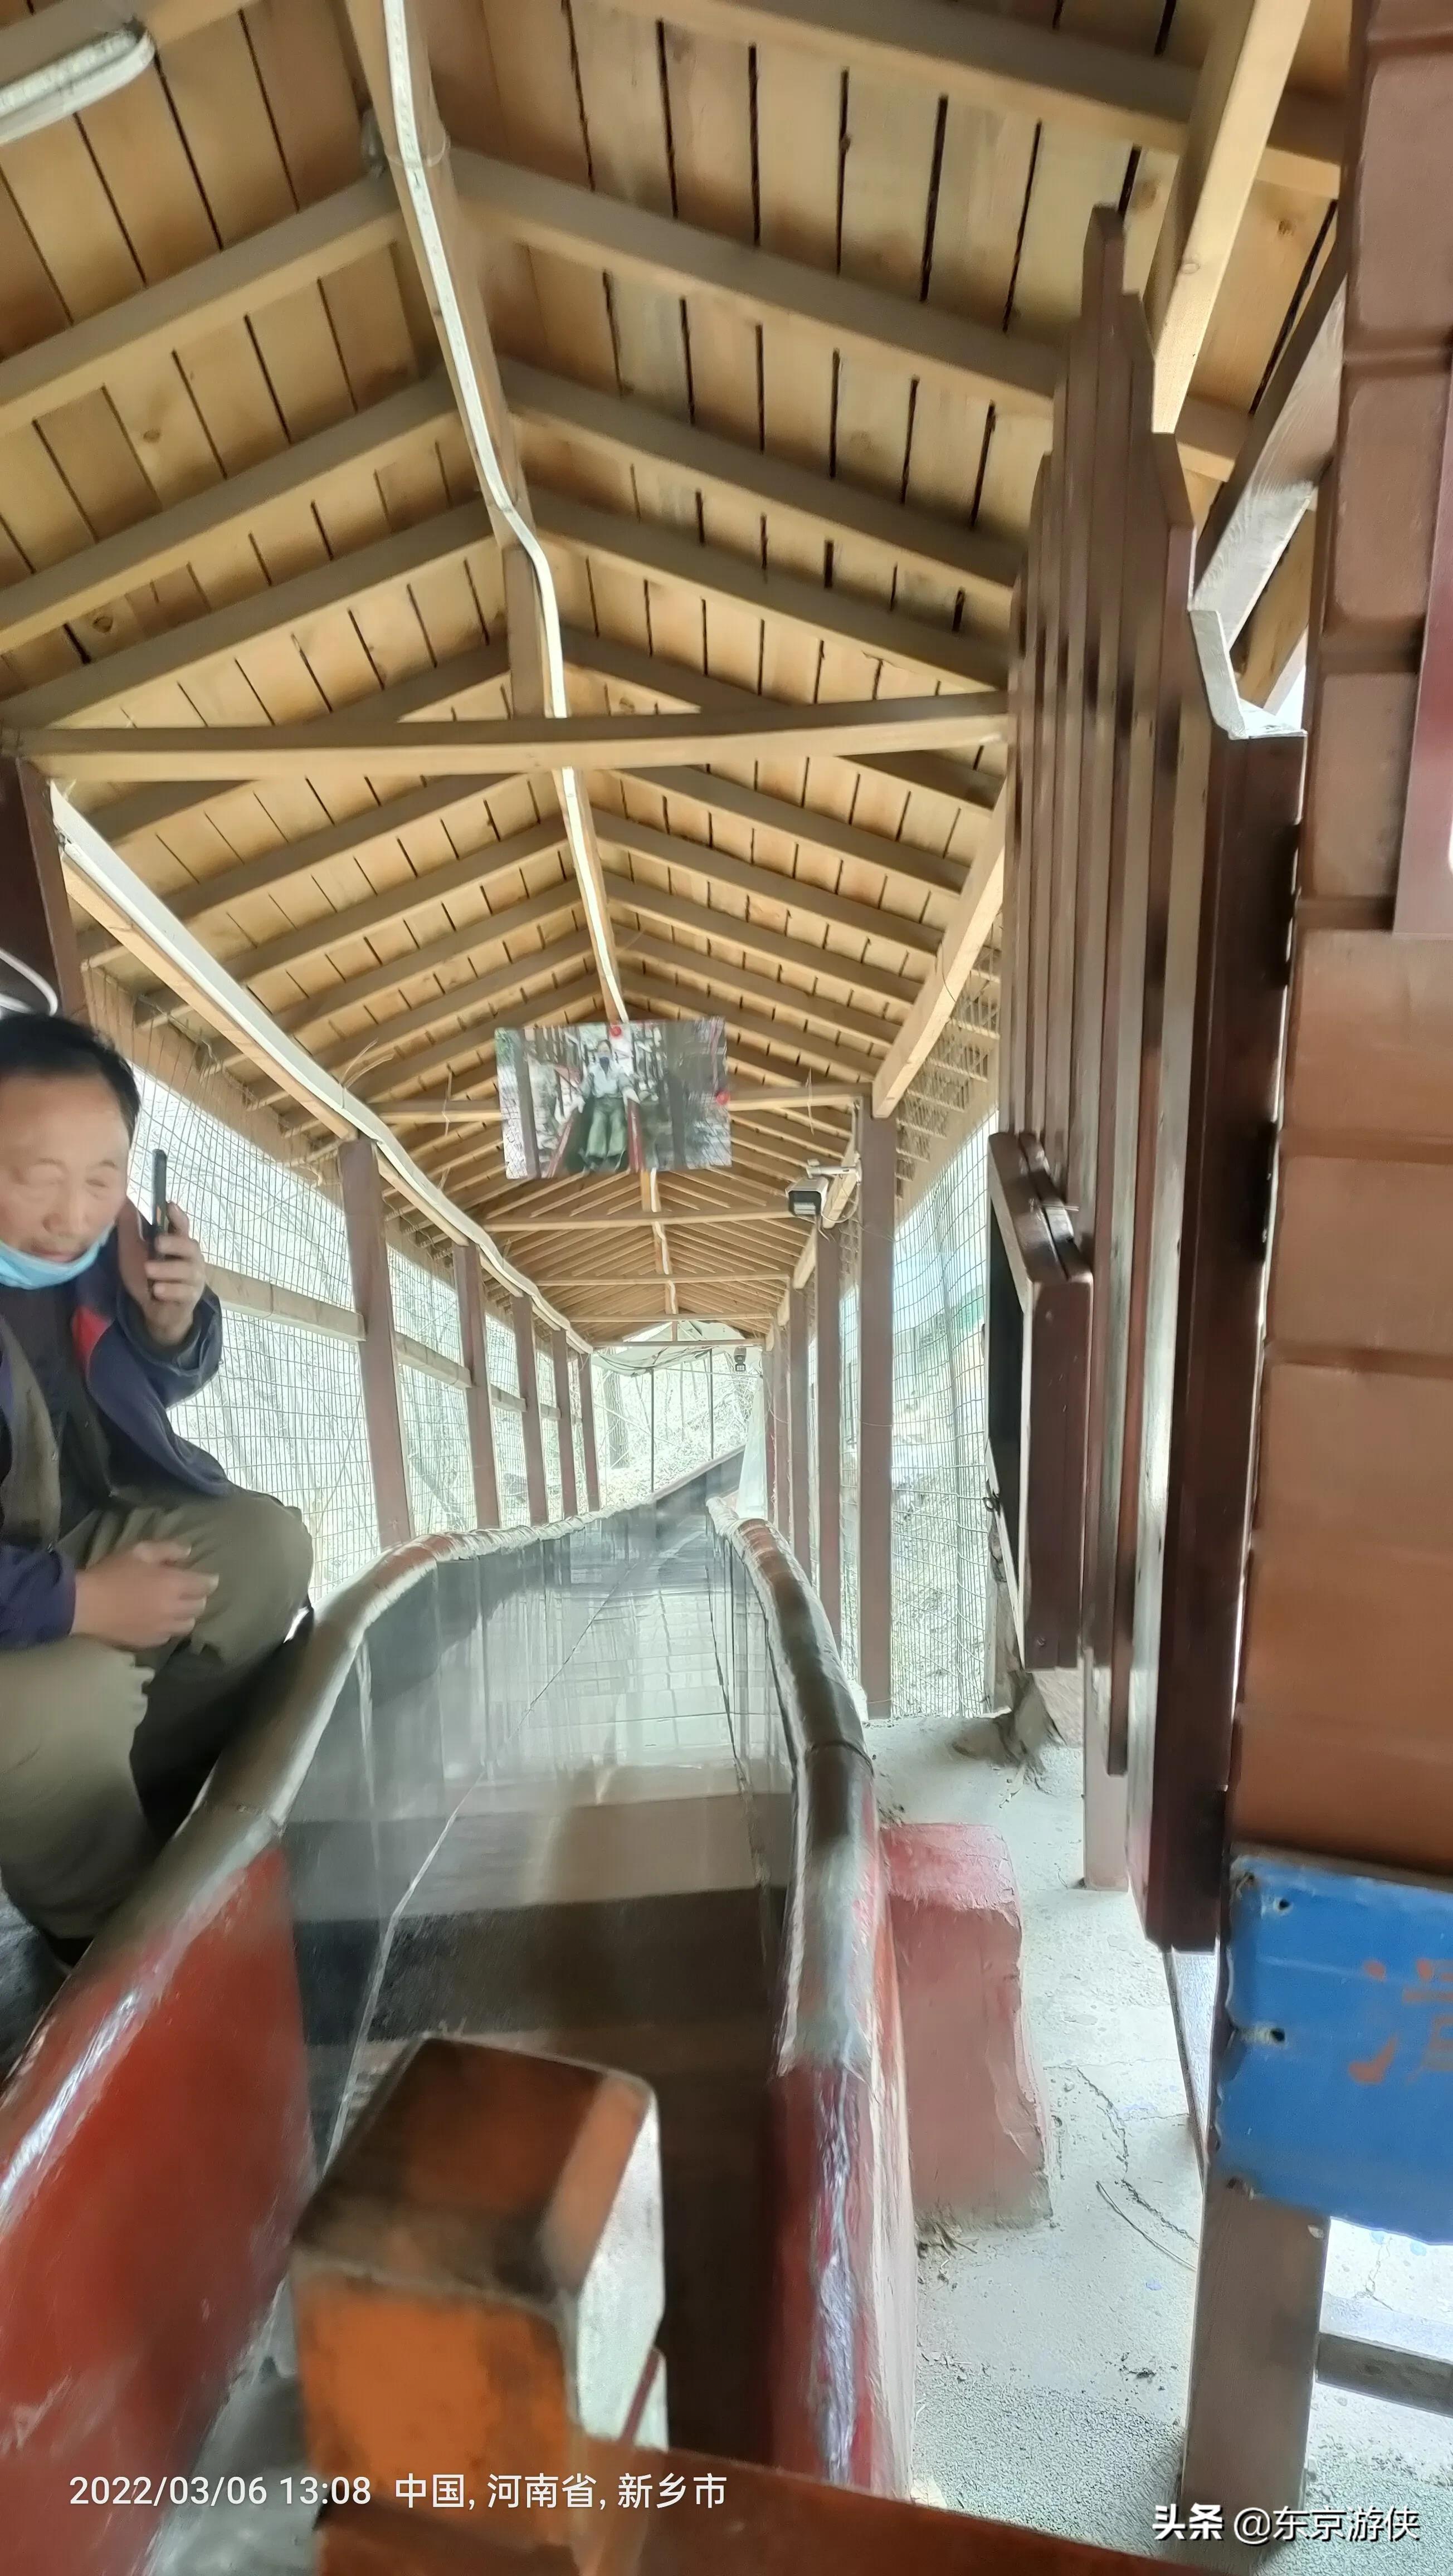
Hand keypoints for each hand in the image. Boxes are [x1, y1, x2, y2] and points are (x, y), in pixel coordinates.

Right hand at [71, 1541, 218, 1649]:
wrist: (84, 1605)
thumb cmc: (111, 1573)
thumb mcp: (138, 1551)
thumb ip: (167, 1550)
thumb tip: (187, 1552)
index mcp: (174, 1584)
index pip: (204, 1585)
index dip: (209, 1581)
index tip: (209, 1578)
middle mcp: (173, 1609)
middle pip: (199, 1607)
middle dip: (199, 1597)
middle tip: (190, 1591)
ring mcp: (161, 1628)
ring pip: (187, 1625)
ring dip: (186, 1615)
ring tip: (177, 1608)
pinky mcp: (148, 1641)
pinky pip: (168, 1636)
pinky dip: (169, 1628)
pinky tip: (160, 1621)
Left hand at [117, 1198, 206, 1345]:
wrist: (154, 1311)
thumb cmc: (146, 1277)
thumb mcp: (132, 1251)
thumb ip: (131, 1227)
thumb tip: (122, 1200)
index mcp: (178, 1244)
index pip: (182, 1226)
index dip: (177, 1216)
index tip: (169, 1205)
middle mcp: (191, 1259)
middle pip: (191, 1247)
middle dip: (175, 1243)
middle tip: (157, 1243)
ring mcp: (194, 1279)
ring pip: (187, 1270)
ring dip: (167, 1269)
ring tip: (148, 1270)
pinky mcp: (191, 1298)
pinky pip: (184, 1292)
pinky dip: (170, 1290)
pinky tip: (157, 1290)